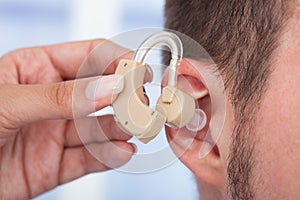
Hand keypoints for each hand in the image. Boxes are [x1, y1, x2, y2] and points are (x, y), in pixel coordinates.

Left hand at [0, 40, 133, 198]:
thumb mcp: (7, 102)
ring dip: (120, 128)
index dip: (116, 60)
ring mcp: (54, 133)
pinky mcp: (55, 165)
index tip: (140, 69)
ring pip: (97, 128)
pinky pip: (88, 159)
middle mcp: (51, 100)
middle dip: (123, 97)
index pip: (88, 56)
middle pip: (98, 93)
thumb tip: (108, 86)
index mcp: (36, 69)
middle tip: (142, 104)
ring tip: (135, 129)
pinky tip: (123, 151)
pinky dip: (108, 156)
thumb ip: (61, 96)